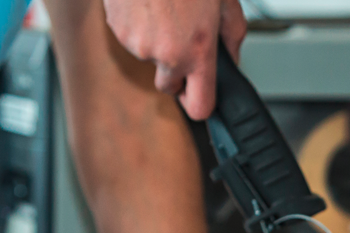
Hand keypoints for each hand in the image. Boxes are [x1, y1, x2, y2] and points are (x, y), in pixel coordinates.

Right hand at [101, 0, 247, 119]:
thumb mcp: (224, 3)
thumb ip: (232, 36)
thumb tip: (232, 59)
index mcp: (198, 51)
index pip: (200, 106)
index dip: (201, 104)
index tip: (200, 98)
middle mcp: (167, 54)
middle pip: (169, 87)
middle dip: (177, 72)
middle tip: (183, 41)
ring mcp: (139, 45)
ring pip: (150, 58)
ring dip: (157, 43)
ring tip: (166, 10)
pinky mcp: (118, 31)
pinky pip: (131, 39)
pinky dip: (139, 27)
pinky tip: (149, 5)